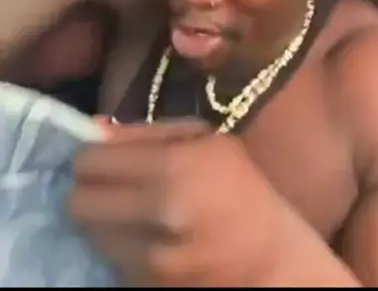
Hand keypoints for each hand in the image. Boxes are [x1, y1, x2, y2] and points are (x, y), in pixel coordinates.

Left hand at [70, 121, 277, 285]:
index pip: (91, 161)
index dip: (91, 157)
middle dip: (89, 190)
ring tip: (135, 213)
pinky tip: (150, 238)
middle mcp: (158, 213)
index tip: (102, 158)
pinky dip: (122, 247)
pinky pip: (112, 260)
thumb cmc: (240, 186)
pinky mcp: (148, 287)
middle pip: (78, 203)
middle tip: (109, 186)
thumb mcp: (204, 140)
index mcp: (174, 166)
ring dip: (105, 221)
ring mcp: (152, 259)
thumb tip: (92, 129)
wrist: (271, 259)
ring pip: (91, 234)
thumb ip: (145, 133)